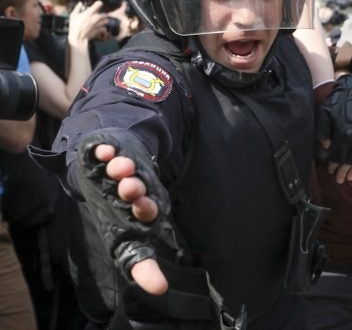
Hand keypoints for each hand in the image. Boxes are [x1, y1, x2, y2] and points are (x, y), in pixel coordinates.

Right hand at [68, 0, 109, 45]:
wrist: (78, 37)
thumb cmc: (74, 26)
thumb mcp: (73, 15)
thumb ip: (77, 8)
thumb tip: (80, 3)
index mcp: (90, 12)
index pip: (99, 3)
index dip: (99, 4)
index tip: (97, 5)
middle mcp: (96, 17)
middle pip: (105, 13)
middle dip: (102, 14)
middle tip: (98, 16)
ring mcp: (99, 24)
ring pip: (107, 20)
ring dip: (104, 21)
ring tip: (100, 22)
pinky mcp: (100, 30)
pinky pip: (105, 28)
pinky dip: (104, 29)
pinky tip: (101, 29)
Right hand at [94, 144, 167, 294]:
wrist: (109, 173)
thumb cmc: (121, 214)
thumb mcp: (128, 242)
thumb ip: (141, 264)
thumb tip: (159, 289)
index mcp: (143, 207)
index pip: (149, 209)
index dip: (148, 208)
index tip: (146, 209)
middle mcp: (136, 187)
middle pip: (138, 186)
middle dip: (135, 187)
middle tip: (130, 187)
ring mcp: (122, 168)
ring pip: (124, 166)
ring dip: (122, 166)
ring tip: (119, 167)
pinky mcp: (107, 153)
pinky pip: (107, 149)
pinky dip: (105, 149)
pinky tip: (104, 151)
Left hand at [314, 74, 351, 180]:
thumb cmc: (336, 102)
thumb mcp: (324, 115)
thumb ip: (322, 132)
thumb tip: (326, 147)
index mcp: (344, 134)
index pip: (338, 156)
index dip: (334, 165)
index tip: (330, 172)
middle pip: (350, 160)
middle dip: (344, 171)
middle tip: (340, 180)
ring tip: (350, 177)